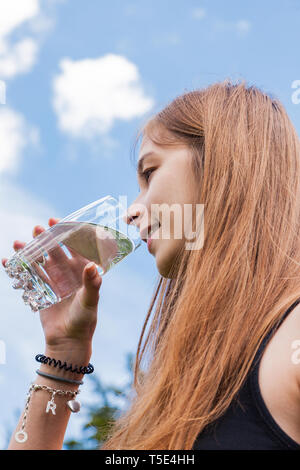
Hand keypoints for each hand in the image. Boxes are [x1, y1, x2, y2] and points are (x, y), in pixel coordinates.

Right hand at [2, 218, 101, 348]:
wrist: (68, 341)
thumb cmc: (84, 321)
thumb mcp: (90, 301)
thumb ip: (92, 284)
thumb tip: (93, 265)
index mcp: (82, 271)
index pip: (76, 247)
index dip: (68, 233)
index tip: (58, 222)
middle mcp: (68, 273)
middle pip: (55, 250)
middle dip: (46, 238)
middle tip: (37, 228)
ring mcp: (53, 280)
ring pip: (40, 260)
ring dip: (29, 251)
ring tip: (18, 243)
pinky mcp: (41, 290)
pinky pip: (29, 276)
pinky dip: (18, 268)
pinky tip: (8, 260)